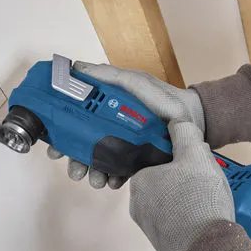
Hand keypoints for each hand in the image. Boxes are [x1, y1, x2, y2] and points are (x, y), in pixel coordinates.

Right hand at [47, 61, 204, 188]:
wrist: (196, 119)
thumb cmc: (166, 98)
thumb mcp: (138, 83)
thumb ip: (112, 77)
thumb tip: (78, 68)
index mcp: (106, 109)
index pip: (76, 122)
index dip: (62, 134)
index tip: (54, 148)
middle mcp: (111, 128)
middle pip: (83, 147)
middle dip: (76, 161)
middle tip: (76, 171)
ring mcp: (124, 146)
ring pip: (99, 163)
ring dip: (93, 173)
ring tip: (97, 181)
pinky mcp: (138, 162)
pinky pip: (120, 173)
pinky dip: (114, 179)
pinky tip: (115, 182)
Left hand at [129, 120, 233, 250]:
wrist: (208, 249)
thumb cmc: (199, 199)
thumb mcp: (196, 154)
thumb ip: (183, 133)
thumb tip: (175, 121)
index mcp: (139, 181)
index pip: (153, 161)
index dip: (175, 159)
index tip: (192, 162)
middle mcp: (136, 205)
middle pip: (161, 183)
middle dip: (180, 180)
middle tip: (201, 181)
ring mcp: (148, 228)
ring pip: (167, 204)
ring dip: (184, 200)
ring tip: (204, 200)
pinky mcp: (161, 245)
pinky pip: (174, 224)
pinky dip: (186, 219)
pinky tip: (202, 218)